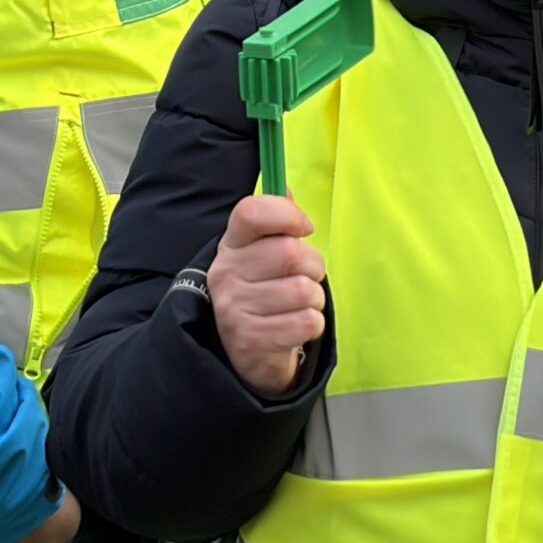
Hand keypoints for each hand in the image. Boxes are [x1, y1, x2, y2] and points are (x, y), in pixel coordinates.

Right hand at [211, 194, 325, 399]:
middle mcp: (227, 273)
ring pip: (304, 290)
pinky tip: (296, 325)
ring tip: (300, 304)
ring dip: (315, 298)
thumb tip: (288, 190)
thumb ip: (276, 221)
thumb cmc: (263, 290)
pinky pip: (307, 321)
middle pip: (291, 252)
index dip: (287, 215)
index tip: (304, 228)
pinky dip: (313, 323)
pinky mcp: (253, 340)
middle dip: (313, 265)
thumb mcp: (260, 253)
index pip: (252, 211)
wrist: (246, 352)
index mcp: (231, 244)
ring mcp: (236, 309)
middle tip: (306, 276)